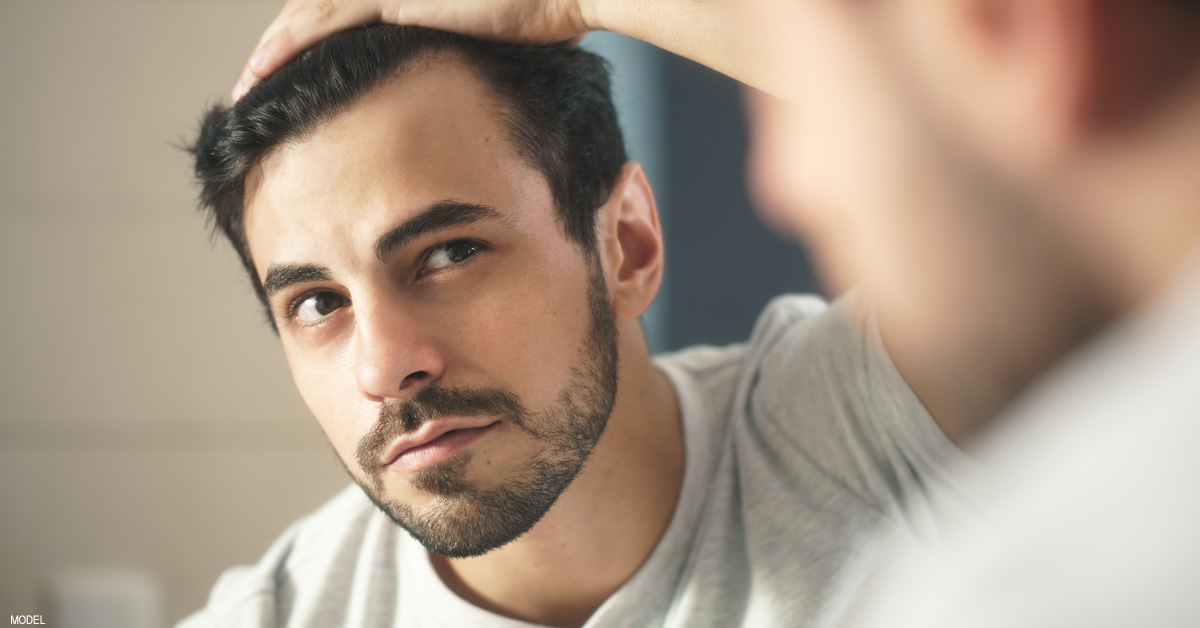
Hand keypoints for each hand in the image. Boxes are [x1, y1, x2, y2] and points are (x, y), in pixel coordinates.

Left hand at [233, 0, 590, 100]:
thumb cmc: (550, 18)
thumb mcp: (495, 44)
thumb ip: (465, 58)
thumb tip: (465, 96)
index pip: (346, 15)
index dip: (312, 46)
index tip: (292, 82)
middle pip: (317, 11)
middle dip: (281, 50)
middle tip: (253, 88)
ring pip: (310, 15)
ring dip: (273, 53)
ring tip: (246, 89)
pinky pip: (325, 22)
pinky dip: (289, 48)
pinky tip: (262, 73)